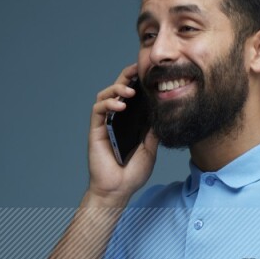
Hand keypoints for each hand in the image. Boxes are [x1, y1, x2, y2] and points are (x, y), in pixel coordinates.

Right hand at [87, 63, 158, 203]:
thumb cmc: (132, 174)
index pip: (132, 97)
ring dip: (117, 88)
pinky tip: (120, 105)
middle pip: (118, 90)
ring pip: (105, 95)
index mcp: (129, 122)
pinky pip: (98, 110)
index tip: (150, 73)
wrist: (118, 190)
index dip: (137, 82)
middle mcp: (116, 119)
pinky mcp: (96, 130)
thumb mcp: (150, 149)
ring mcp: (105, 124)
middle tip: (137, 69)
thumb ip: (153, 131)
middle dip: (126, 77)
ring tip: (130, 91)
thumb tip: (163, 113)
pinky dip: (109, 103)